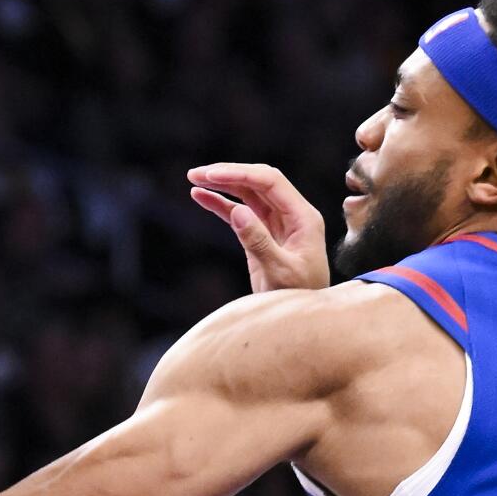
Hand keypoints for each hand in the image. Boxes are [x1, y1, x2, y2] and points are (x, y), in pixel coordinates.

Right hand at [188, 162, 330, 291]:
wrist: (301, 321)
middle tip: (195, 174)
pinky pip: (239, 210)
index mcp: (303, 218)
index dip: (239, 174)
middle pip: (257, 182)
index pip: (270, 182)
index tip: (210, 176)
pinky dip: (220, 203)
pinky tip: (200, 197)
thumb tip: (238, 211)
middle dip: (227, 174)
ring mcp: (277, 223)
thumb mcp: (280, 272)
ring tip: (193, 180)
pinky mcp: (261, 234)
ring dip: (221, 185)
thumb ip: (259, 242)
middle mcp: (292, 215)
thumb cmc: (298, 297)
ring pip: (247, 193)